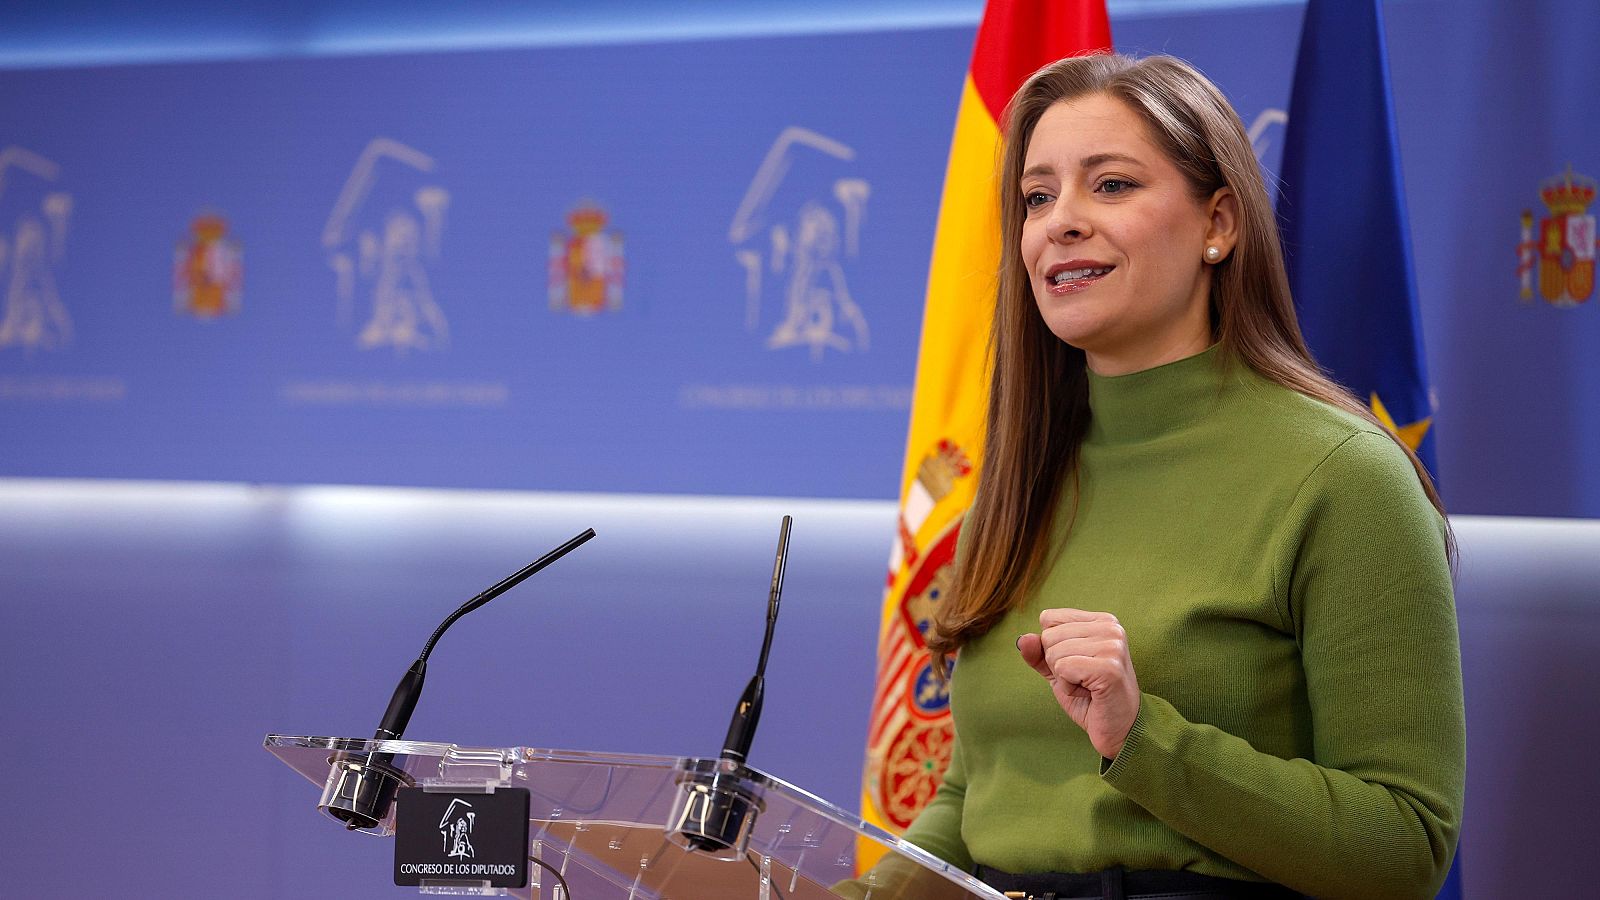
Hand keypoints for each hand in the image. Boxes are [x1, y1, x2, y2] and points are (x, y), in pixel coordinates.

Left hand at [1016, 608, 1140, 759]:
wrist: (1119, 730)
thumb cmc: (1090, 698)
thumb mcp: (1058, 670)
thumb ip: (1039, 653)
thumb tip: (1023, 639)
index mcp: (1102, 620)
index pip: (1049, 618)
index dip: (1052, 647)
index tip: (1078, 665)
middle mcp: (1111, 628)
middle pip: (1049, 636)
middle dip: (1057, 665)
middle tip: (1084, 680)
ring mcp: (1112, 646)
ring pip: (1054, 653)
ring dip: (1064, 678)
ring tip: (1088, 687)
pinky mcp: (1109, 667)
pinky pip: (1063, 668)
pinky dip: (1069, 687)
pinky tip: (1089, 693)